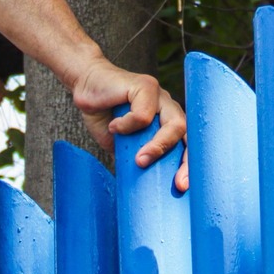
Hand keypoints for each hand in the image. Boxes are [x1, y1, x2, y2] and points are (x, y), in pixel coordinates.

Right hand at [68, 59, 188, 191]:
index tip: (182, 188)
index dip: (188, 166)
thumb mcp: (121, 144)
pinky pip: (144, 115)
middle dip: (186, 161)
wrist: (85, 85)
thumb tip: (142, 186)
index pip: (187, 144)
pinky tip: (114, 126)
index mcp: (167, 121)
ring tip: (140, 160)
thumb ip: (134, 156)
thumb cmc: (105, 114)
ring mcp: (159, 96)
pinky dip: (127, 126)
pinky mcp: (145, 86)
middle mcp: (168, 107)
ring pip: (173, 124)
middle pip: (188, 135)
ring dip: (158, 147)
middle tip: (176, 183)